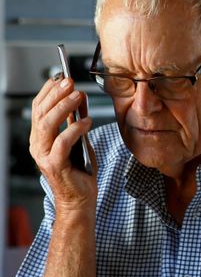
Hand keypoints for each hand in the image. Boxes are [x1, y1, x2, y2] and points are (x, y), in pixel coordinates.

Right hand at [29, 75, 96, 213]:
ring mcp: (43, 155)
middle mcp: (37, 145)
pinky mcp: (55, 165)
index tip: (61, 77)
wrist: (80, 199)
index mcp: (40, 138)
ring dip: (63, 107)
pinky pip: (63, 141)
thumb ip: (76, 120)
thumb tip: (79, 97)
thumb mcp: (79, 139)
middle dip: (55, 94)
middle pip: (41, 113)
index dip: (48, 91)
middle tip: (70, 82)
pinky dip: (75, 128)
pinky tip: (87, 121)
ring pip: (48, 124)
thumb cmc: (80, 170)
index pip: (38, 108)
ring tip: (78, 96)